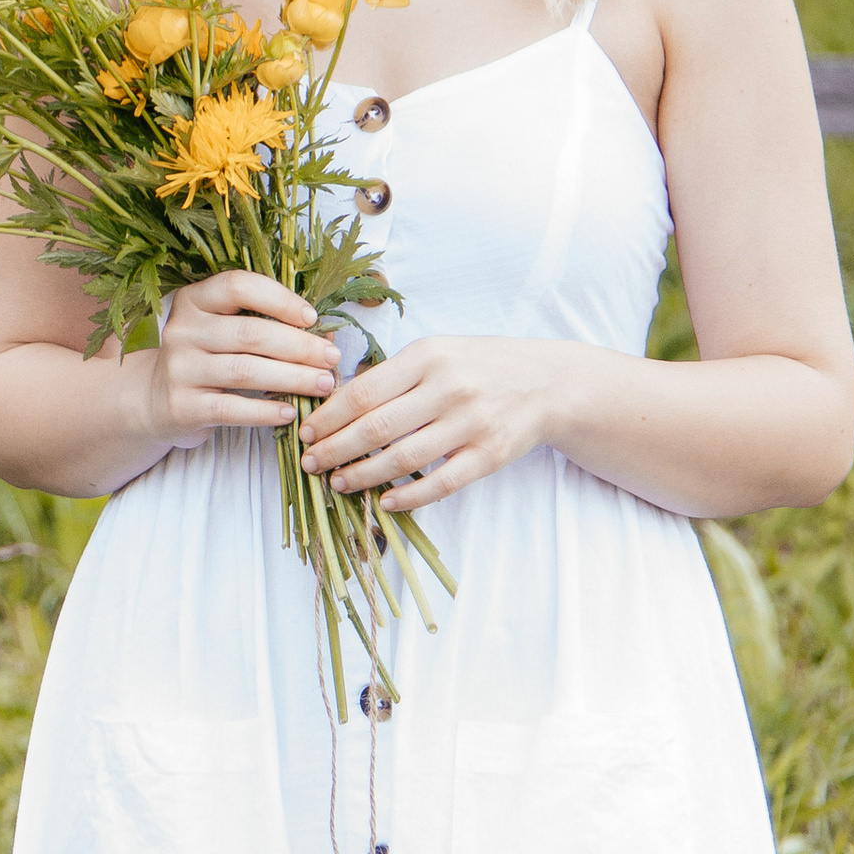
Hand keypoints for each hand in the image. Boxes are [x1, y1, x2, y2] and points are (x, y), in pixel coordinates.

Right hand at [146, 270, 339, 444]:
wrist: (155, 400)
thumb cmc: (207, 359)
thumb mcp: (226, 331)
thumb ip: (268, 324)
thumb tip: (326, 335)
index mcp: (195, 300)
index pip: (238, 286)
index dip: (279, 299)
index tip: (312, 317)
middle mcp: (183, 330)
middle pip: (250, 333)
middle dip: (299, 346)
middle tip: (332, 358)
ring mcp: (180, 369)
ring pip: (245, 370)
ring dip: (292, 378)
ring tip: (323, 384)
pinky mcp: (183, 406)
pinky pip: (232, 408)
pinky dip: (266, 411)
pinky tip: (291, 411)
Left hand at [297, 333, 568, 511]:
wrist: (547, 382)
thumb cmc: (480, 366)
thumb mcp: (437, 352)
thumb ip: (393, 374)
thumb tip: (336, 404)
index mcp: (428, 356)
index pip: (363, 392)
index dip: (327, 418)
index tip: (306, 433)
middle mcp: (448, 388)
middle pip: (376, 428)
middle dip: (335, 450)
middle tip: (312, 464)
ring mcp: (471, 423)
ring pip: (403, 460)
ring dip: (363, 476)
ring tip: (339, 482)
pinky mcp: (490, 455)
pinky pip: (441, 484)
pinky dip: (408, 497)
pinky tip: (384, 501)